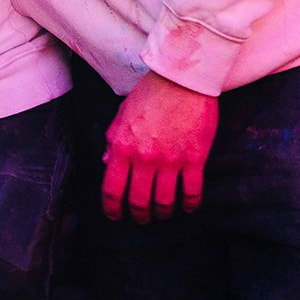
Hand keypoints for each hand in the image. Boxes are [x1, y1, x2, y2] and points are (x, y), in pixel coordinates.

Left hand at [101, 72, 218, 223]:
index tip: (115, 216)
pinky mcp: (194, 159)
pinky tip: (187, 207)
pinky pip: (191, 191)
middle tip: (142, 219)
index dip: (112, 208)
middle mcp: (144, 158)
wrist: (181, 80)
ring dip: (163, 213)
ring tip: (162, 214)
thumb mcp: (121, 114)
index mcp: (122, 147)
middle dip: (139, 215)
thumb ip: (112, 140)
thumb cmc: (149, 94)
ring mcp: (170, 160)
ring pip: (164, 201)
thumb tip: (105, 161)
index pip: (112, 188)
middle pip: (139, 201)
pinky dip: (189, 204)